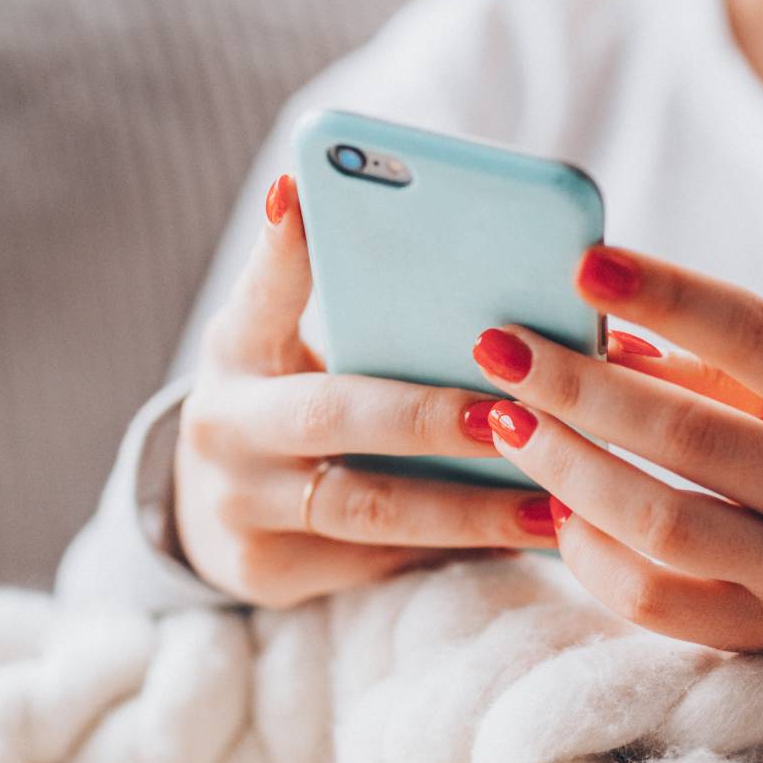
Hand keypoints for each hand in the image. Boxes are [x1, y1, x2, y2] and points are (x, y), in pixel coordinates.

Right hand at [171, 175, 559, 607]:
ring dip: (467, 508)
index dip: (282, 246)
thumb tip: (468, 254)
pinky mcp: (266, 573)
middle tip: (510, 414)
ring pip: (369, 507)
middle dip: (428, 417)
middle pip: (333, 414)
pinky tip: (526, 539)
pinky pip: (380, 563)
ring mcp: (240, 505)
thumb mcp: (289, 339)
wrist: (212, 506)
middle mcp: (225, 423)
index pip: (261, 289)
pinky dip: (457, 550)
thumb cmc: (289, 395)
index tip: (302, 190)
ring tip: (550, 502)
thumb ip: (348, 298)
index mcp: (235, 346)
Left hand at [472, 246, 762, 651]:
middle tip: (498, 348)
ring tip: (506, 422)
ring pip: (661, 523)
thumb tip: (592, 332)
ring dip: (567, 467)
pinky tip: (555, 508)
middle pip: (686, 435)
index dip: (667, 295)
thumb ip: (709, 361)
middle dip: (576, 386)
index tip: (581, 264)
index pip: (755, 335)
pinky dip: (589, 552)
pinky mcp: (760, 636)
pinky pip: (653, 601)